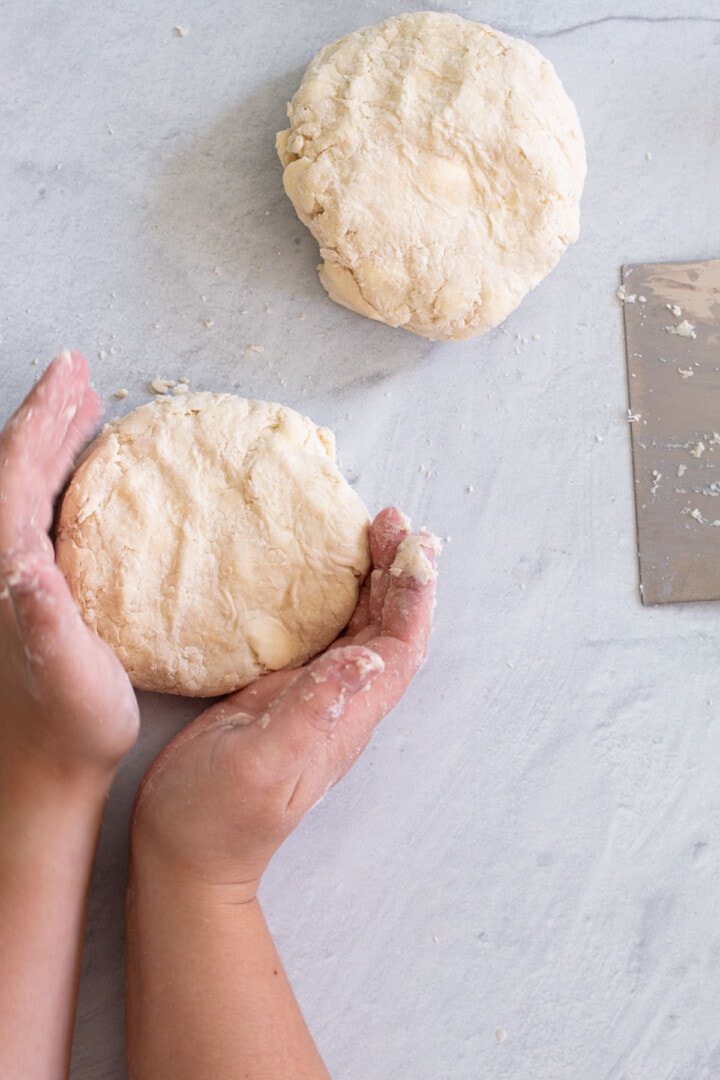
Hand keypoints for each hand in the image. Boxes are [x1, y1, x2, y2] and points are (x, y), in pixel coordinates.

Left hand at [0, 351, 138, 782]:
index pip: (16, 471)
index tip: (70, 373)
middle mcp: (3, 565)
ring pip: (28, 487)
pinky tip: (85, 479)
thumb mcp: (65, 675)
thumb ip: (45, 621)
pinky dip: (64, 481)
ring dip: (54, 443)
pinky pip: (46, 515)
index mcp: (6, 568)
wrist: (44, 769)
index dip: (42, 417)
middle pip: (16, 468)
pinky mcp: (37, 593)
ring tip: (84, 408)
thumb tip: (27, 567)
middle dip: (47, 415)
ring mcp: (17, 578)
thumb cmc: (66, 727)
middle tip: (78, 374)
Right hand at [130, 507, 438, 897]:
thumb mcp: (260, 765)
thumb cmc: (217, 818)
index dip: (414, 597)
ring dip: (376, 581)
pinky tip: (328, 574)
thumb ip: (313, 713)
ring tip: (373, 533)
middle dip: (400, 574)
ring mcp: (317, 699)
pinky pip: (328, 636)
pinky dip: (338, 598)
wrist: (189, 856)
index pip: (399, 649)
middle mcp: (344, 706)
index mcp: (347, 720)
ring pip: (364, 629)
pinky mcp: (288, 694)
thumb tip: (366, 659)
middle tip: (392, 521)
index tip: (413, 547)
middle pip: (391, 630)